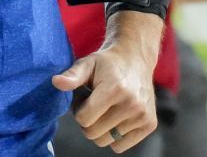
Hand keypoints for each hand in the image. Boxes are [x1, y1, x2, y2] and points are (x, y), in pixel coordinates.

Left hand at [52, 33, 157, 152]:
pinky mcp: (150, 124)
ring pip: (106, 140)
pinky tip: (114, 119)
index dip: (78, 110)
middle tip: (92, 106)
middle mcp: (132, 104)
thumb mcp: (87, 63)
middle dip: (87, 122)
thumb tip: (56, 82)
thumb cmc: (106, 63)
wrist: (135, 59)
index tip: (83, 99)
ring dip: (100, 129)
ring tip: (104, 110)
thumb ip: (72, 75)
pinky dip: (113, 137)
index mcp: (114, 89)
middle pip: (94, 133)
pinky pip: (121, 146)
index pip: (84, 119)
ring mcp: (142, 116)